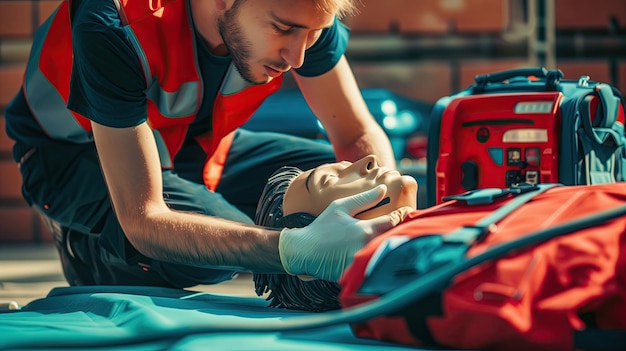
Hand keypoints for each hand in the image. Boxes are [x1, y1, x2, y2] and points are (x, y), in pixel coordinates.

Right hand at [278, 185, 410, 281]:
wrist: (303, 251)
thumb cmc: (321, 227)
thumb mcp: (340, 207)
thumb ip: (363, 199)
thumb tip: (383, 190)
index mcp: (365, 230)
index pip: (393, 222)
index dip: (404, 215)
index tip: (408, 212)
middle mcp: (366, 247)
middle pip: (394, 240)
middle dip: (402, 232)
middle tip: (409, 226)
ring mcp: (362, 263)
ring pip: (386, 254)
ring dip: (392, 247)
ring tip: (398, 241)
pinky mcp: (357, 275)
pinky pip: (375, 268)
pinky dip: (380, 261)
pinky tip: (382, 256)